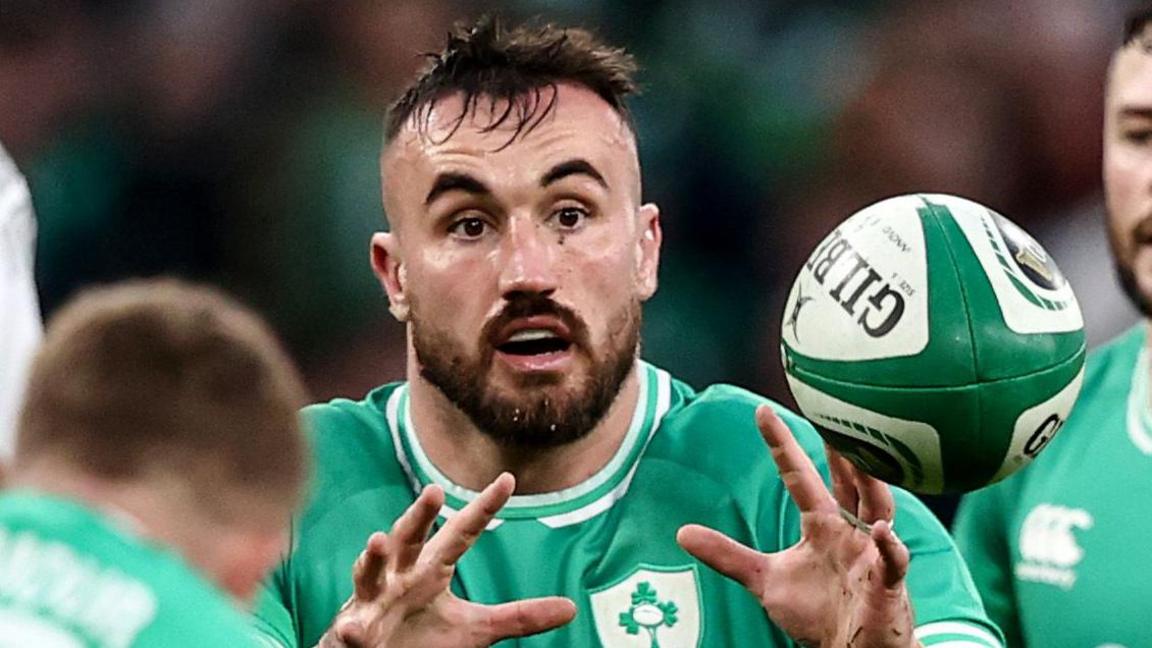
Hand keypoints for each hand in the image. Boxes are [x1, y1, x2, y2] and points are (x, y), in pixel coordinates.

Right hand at [320, 473, 575, 647]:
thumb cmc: (422, 638)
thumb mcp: (477, 629)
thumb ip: (519, 616)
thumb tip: (571, 607)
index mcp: (433, 569)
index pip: (462, 532)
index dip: (483, 508)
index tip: (508, 479)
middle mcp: (402, 575)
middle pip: (411, 538)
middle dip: (419, 515)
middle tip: (432, 490)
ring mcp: (374, 601)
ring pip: (370, 573)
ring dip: (371, 557)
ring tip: (377, 540)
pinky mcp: (354, 631)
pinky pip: (350, 629)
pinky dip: (351, 629)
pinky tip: (352, 630)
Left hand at [677, 406, 921, 647]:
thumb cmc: (817, 613)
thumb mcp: (764, 580)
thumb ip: (727, 556)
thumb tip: (682, 533)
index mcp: (821, 525)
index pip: (799, 476)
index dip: (783, 445)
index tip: (762, 412)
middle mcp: (849, 531)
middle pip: (846, 481)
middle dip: (840, 450)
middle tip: (831, 415)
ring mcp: (870, 554)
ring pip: (877, 509)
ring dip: (871, 484)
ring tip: (864, 458)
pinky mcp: (887, 584)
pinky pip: (893, 562)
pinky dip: (891, 547)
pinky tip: (884, 532)